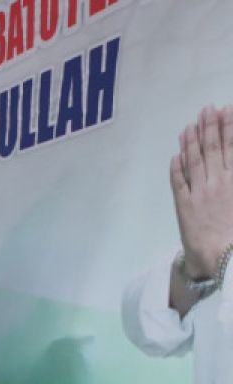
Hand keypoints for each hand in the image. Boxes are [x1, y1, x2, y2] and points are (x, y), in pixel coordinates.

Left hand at [172, 105, 232, 278]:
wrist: (226, 257)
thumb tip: (230, 161)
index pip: (232, 146)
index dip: (229, 126)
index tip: (226, 109)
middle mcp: (219, 181)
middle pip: (213, 148)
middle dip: (209, 127)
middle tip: (206, 109)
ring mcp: (200, 193)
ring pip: (194, 161)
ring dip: (191, 142)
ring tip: (189, 126)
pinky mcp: (184, 206)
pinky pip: (178, 182)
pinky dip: (176, 167)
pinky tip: (175, 155)